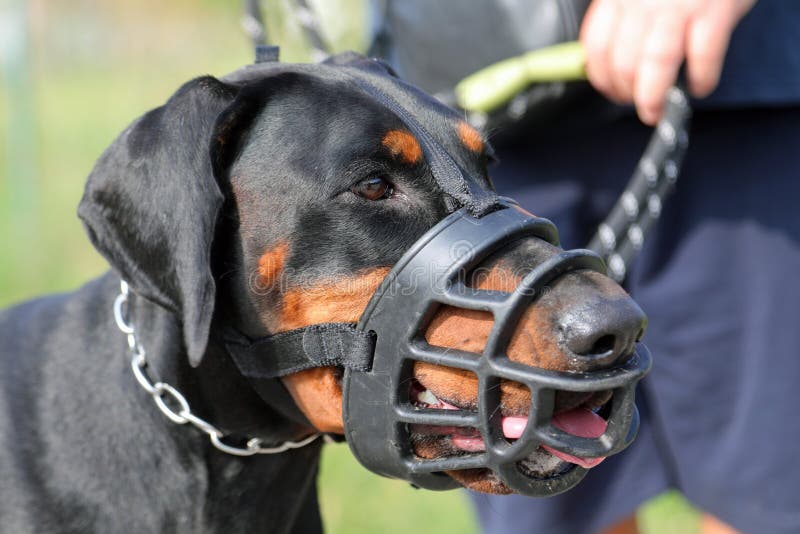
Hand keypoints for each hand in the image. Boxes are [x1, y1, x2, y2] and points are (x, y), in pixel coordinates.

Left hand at [580, 0, 755, 124]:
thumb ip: (624, 16)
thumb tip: (612, 62)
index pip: (595, 47)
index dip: (602, 78)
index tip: (613, 92)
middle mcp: (642, 0)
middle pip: (622, 61)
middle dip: (627, 94)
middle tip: (639, 106)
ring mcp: (679, 5)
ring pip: (655, 64)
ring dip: (653, 97)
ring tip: (657, 111)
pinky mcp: (716, 9)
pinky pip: (703, 54)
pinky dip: (701, 78)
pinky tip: (700, 86)